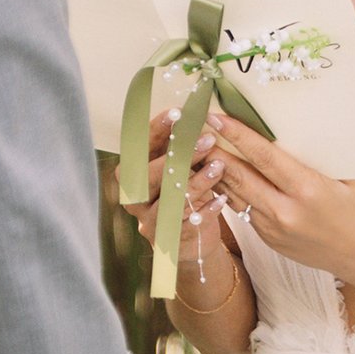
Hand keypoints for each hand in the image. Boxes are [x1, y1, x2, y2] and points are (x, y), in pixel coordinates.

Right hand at [126, 107, 243, 302]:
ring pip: (168, 200)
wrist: (191, 239)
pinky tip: (222, 199)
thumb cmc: (185, 194)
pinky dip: (205, 210)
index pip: (138, 147)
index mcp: (133, 173)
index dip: (157, 129)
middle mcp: (134, 197)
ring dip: (196, 181)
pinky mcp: (169, 240)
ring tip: (219, 166)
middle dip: (179, 155)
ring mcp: (149, 220)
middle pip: (148, 175)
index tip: (178, 113)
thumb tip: (197, 116)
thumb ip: (180, 148)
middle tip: (207, 139)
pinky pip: (186, 224)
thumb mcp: (180, 169)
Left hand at [209, 126, 354, 283]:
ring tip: (198, 151)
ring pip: (234, 195)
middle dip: (214, 152)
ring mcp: (273, 229)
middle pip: (239, 176)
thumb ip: (315, 156)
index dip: (237, 135)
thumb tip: (287, 126)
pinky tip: (217, 176)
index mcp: (308, 190)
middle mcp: (285, 211)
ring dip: (214, 173)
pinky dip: (229, 192)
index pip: (264, 157)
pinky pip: (242, 211)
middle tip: (194, 130)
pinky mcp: (268, 240)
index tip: (216, 117)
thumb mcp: (346, 176)